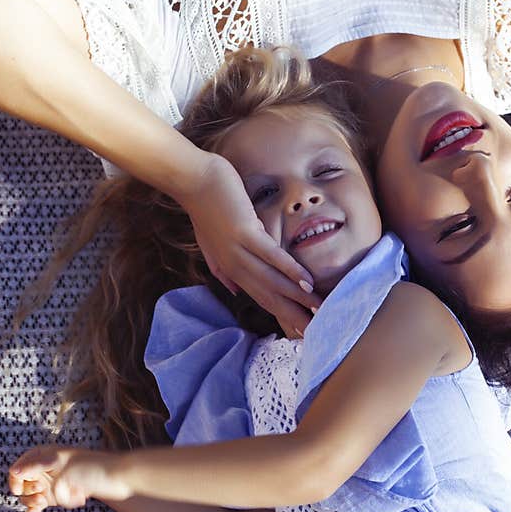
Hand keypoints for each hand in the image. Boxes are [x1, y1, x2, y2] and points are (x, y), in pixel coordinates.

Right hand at [9, 445, 130, 511]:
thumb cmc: (93, 466)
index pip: (20, 465)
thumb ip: (37, 467)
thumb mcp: (62, 464)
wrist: (119, 478)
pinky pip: (42, 502)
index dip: (15, 477)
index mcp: (47, 455)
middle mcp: (48, 468)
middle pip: (24, 482)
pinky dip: (36, 507)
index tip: (17, 489)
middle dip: (26, 490)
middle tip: (39, 494)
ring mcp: (55, 482)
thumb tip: (13, 470)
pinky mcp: (62, 494)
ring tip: (41, 504)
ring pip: (32, 494)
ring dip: (32, 500)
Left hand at [173, 154, 321, 334]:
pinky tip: (306, 281)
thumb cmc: (205, 208)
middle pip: (268, 297)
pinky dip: (289, 269)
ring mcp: (238, 251)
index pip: (261, 298)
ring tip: (318, 309)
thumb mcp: (211, 243)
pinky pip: (271, 255)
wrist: (193, 182)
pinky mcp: (244, 233)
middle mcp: (234, 266)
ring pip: (272, 281)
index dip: (281, 314)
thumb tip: (234, 292)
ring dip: (297, 297)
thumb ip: (222, 269)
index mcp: (230, 269)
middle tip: (316, 330)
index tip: (300, 330)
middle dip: (293, 314)